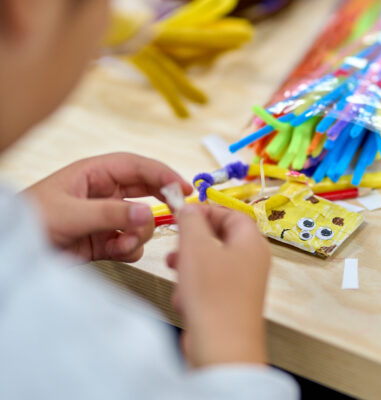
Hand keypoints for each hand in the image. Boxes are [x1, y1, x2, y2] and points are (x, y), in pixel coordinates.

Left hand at [24, 152, 192, 261]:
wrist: (12, 254)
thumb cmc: (29, 222)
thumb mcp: (69, 214)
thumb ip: (110, 214)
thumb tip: (148, 214)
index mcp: (94, 174)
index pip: (136, 167)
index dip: (163, 174)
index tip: (183, 187)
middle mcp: (104, 194)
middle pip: (146, 191)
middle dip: (161, 202)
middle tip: (177, 212)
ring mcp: (106, 219)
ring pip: (142, 222)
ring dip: (138, 234)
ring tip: (120, 243)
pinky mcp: (105, 241)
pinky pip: (132, 243)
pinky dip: (129, 250)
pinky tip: (112, 252)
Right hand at [168, 204, 270, 366]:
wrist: (222, 348)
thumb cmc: (213, 295)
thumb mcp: (196, 246)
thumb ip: (191, 221)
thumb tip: (189, 208)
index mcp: (252, 243)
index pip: (232, 214)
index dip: (206, 211)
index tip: (183, 215)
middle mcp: (252, 262)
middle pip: (219, 238)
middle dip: (192, 243)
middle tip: (177, 248)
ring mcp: (242, 285)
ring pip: (210, 263)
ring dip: (188, 268)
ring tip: (177, 275)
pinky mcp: (230, 305)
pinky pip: (208, 287)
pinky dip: (193, 290)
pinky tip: (186, 301)